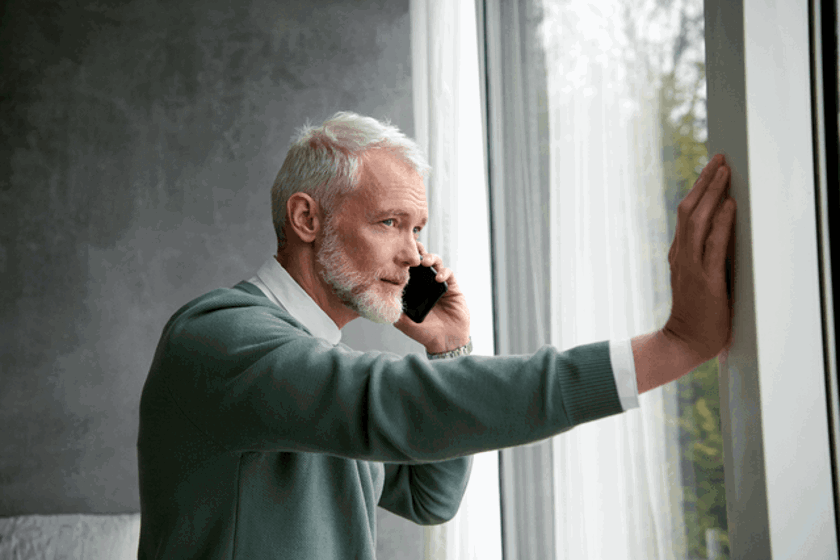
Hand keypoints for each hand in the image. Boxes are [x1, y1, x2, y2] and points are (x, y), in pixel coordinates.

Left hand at [394, 242, 470, 353]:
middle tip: (413, 247)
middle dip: (418, 251)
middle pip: (421, 260)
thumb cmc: (424, 333)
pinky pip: (448, 273)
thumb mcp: (403, 322)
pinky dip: (444, 272)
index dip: (403, 259)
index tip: (397, 251)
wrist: (445, 342)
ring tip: (425, 262)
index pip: (408, 269)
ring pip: (435, 262)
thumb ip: (394, 310)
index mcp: (413, 289)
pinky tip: (439, 278)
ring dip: (430, 258)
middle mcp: (425, 283)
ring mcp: (439, 283)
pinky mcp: (452, 287)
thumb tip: (378, 299)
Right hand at [663, 153, 736, 365]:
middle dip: (705, 182)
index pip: (686, 215)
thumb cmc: (697, 315)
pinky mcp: (705, 280)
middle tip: (719, 159)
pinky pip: (712, 245)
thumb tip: (724, 235)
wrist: (684, 342)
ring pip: (697, 221)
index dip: (699, 190)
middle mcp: (682, 255)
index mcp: (680, 254)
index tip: (712, 169)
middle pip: (689, 210)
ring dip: (712, 194)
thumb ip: (704, 258)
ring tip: (724, 172)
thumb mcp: (698, 280)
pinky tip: (729, 206)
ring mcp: (691, 266)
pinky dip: (721, 223)